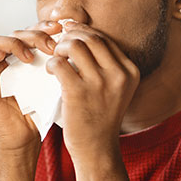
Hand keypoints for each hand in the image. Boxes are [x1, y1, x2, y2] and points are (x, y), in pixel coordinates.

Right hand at [0, 20, 62, 152]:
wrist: (25, 138)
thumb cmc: (40, 112)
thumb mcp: (51, 82)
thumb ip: (55, 61)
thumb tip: (71, 39)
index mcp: (24, 56)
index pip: (30, 31)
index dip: (43, 27)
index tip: (60, 30)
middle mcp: (5, 59)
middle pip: (14, 33)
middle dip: (33, 35)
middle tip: (50, 46)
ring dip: (13, 42)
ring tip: (30, 57)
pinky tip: (2, 57)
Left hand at [45, 21, 140, 160]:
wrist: (97, 149)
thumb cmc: (100, 117)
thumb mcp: (115, 89)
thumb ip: (106, 65)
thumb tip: (82, 35)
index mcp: (130, 71)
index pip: (104, 39)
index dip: (84, 31)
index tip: (70, 31)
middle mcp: (118, 74)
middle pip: (91, 38)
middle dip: (71, 35)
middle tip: (59, 44)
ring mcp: (99, 83)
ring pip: (74, 45)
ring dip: (60, 47)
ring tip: (55, 57)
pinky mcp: (79, 92)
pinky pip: (60, 64)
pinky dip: (52, 63)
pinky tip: (50, 71)